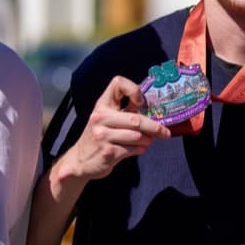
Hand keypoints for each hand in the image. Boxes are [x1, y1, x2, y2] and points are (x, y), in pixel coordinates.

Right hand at [55, 75, 170, 185]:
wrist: (79, 161)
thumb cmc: (99, 137)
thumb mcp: (106, 119)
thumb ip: (125, 111)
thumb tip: (153, 110)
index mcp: (102, 105)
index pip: (117, 83)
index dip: (133, 89)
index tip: (142, 102)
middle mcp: (100, 118)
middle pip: (136, 119)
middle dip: (154, 127)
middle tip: (165, 132)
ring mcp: (103, 136)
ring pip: (137, 136)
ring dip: (148, 140)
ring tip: (148, 141)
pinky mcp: (108, 152)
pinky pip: (133, 149)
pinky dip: (140, 149)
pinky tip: (138, 149)